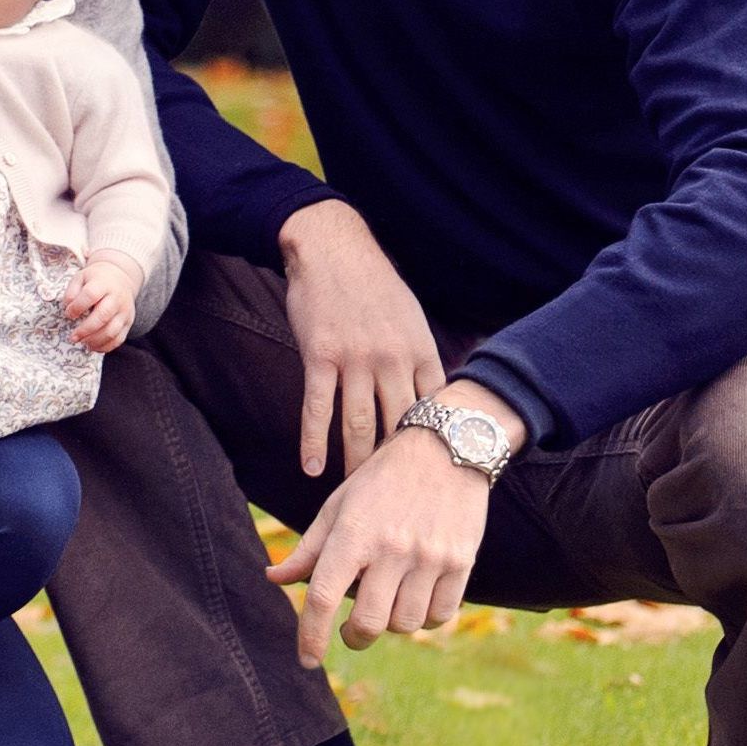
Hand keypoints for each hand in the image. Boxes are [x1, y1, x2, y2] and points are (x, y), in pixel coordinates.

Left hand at [63, 254, 140, 353]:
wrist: (121, 278)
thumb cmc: (96, 280)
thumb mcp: (81, 277)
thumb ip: (72, 291)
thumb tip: (68, 307)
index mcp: (103, 283)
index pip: (90, 295)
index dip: (77, 306)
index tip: (68, 314)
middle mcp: (117, 297)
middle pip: (103, 316)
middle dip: (85, 330)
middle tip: (73, 337)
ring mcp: (125, 311)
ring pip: (112, 331)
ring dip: (95, 341)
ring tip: (82, 342)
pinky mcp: (128, 323)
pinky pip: (118, 339)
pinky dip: (105, 346)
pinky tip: (93, 346)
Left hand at [266, 386, 513, 660]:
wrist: (446, 448)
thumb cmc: (382, 479)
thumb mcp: (339, 505)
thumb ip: (308, 549)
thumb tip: (273, 578)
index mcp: (353, 532)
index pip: (322, 596)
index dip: (310, 634)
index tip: (307, 659)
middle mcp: (392, 547)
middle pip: (368, 623)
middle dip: (354, 637)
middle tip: (351, 631)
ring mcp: (430, 557)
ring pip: (405, 624)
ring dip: (392, 624)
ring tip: (388, 601)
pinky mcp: (461, 561)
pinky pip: (440, 615)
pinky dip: (425, 618)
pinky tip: (416, 599)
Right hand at [276, 200, 445, 476]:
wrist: (332, 247)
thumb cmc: (373, 285)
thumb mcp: (411, 317)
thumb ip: (420, 358)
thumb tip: (435, 399)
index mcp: (420, 350)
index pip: (433, 410)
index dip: (433, 445)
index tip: (432, 476)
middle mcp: (392, 358)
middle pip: (398, 426)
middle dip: (396, 466)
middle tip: (394, 498)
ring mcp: (355, 358)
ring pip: (359, 424)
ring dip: (356, 464)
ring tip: (353, 494)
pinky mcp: (320, 355)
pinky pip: (317, 407)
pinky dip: (313, 441)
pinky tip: (311, 467)